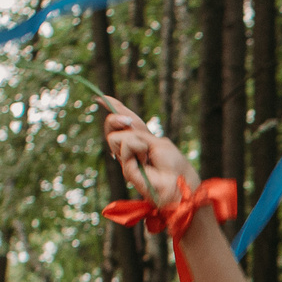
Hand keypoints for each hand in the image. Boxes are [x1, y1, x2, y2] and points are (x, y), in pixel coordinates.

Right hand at [98, 95, 197, 209]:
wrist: (179, 183)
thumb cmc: (174, 165)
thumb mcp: (156, 141)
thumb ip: (138, 132)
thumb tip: (122, 120)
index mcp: (142, 140)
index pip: (125, 122)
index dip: (114, 109)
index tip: (101, 98)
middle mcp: (131, 149)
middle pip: (111, 128)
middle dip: (115, 118)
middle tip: (126, 121)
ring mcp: (127, 159)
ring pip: (113, 136)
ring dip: (134, 140)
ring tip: (147, 154)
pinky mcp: (126, 168)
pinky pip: (123, 146)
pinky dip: (136, 148)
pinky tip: (145, 160)